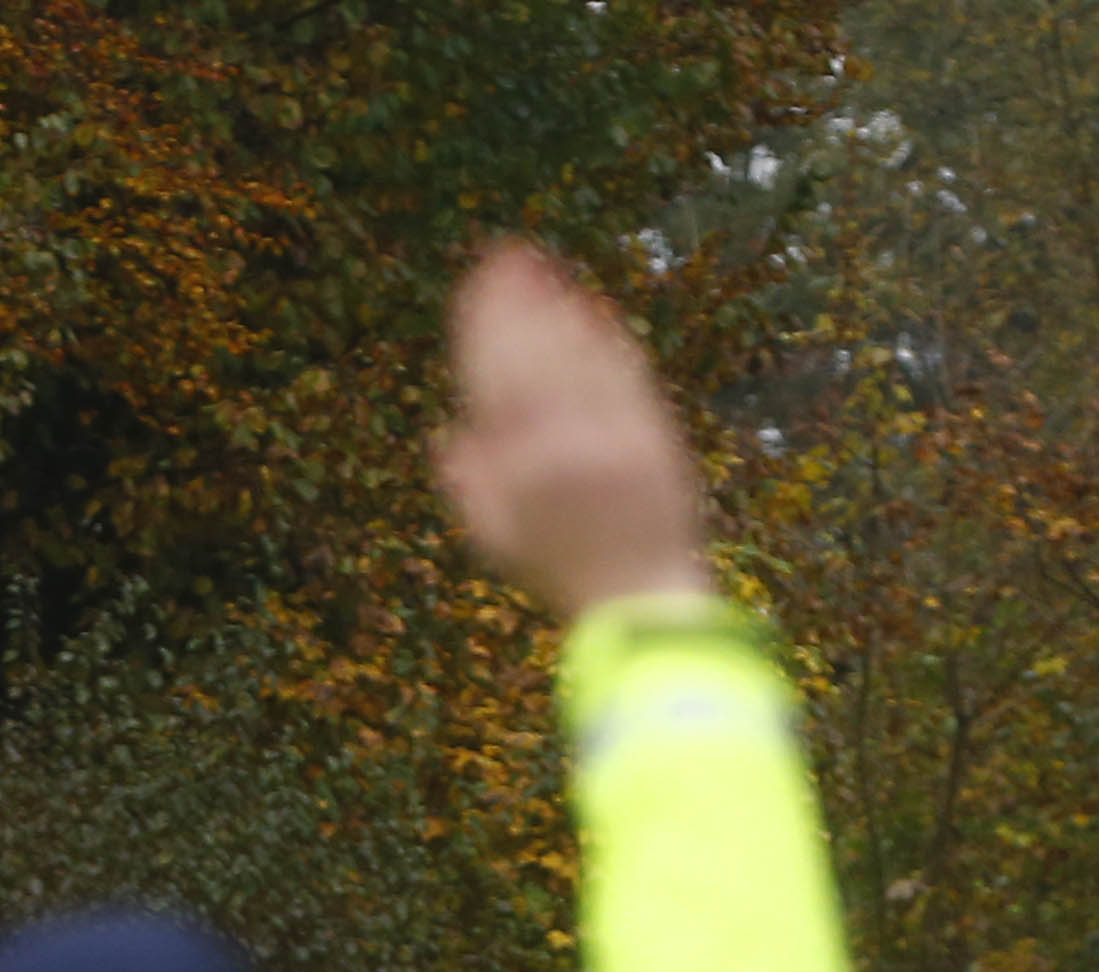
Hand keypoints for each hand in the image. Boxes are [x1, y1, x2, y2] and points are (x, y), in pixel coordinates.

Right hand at [433, 242, 711, 618]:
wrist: (637, 590)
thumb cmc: (559, 567)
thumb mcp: (497, 539)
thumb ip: (470, 485)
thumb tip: (446, 433)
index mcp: (520, 469)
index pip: (495, 378)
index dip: (484, 326)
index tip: (476, 284)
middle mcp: (566, 446)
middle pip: (537, 354)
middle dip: (518, 300)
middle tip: (507, 253)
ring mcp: (613, 437)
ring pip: (580, 356)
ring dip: (559, 305)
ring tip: (544, 267)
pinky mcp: (652, 432)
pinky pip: (624, 371)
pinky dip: (605, 335)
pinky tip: (591, 308)